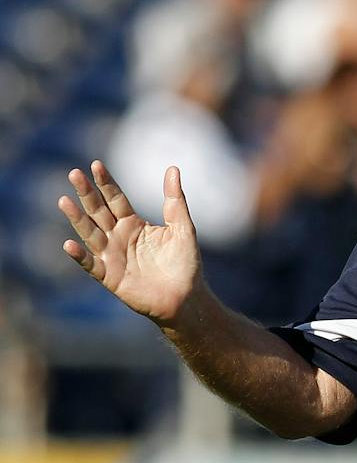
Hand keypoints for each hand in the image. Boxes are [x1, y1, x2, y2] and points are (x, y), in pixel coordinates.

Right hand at [58, 161, 202, 326]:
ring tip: (63, 201)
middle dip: (87, 194)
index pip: (115, 199)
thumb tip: (173, 168)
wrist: (187, 297)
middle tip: (74, 174)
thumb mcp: (183, 228)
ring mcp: (112, 256)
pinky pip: (91, 265)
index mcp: (134, 224)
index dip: (106, 183)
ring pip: (90, 233)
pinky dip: (80, 256)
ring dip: (76, 218)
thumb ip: (175, 200)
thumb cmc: (185, 263)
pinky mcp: (110, 277)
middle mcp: (118, 237)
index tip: (96, 165)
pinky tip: (69, 244)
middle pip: (98, 211)